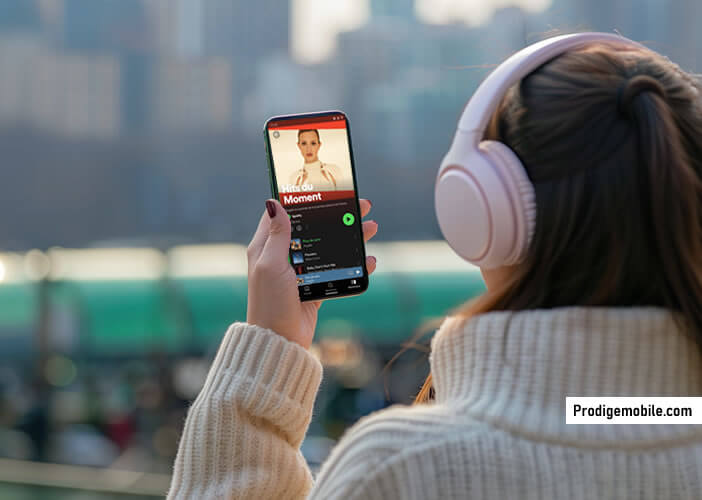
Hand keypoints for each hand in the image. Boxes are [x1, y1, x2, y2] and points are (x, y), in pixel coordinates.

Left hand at [246, 199, 377, 348]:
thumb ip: (277, 234)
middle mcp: (282, 257)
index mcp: (266, 247)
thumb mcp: (271, 265)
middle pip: (313, 228)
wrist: (279, 343)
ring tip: (372, 228)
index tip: (326, 189)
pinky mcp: (313, 288)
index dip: (305, 200)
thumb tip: (273, 202)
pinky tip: (368, 260)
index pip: (285, 213)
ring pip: (328, 247)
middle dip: (336, 216)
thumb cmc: (270, 303)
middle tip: (360, 206)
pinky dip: (353, 265)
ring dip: (350, 237)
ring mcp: (299, 273)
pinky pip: (336, 271)